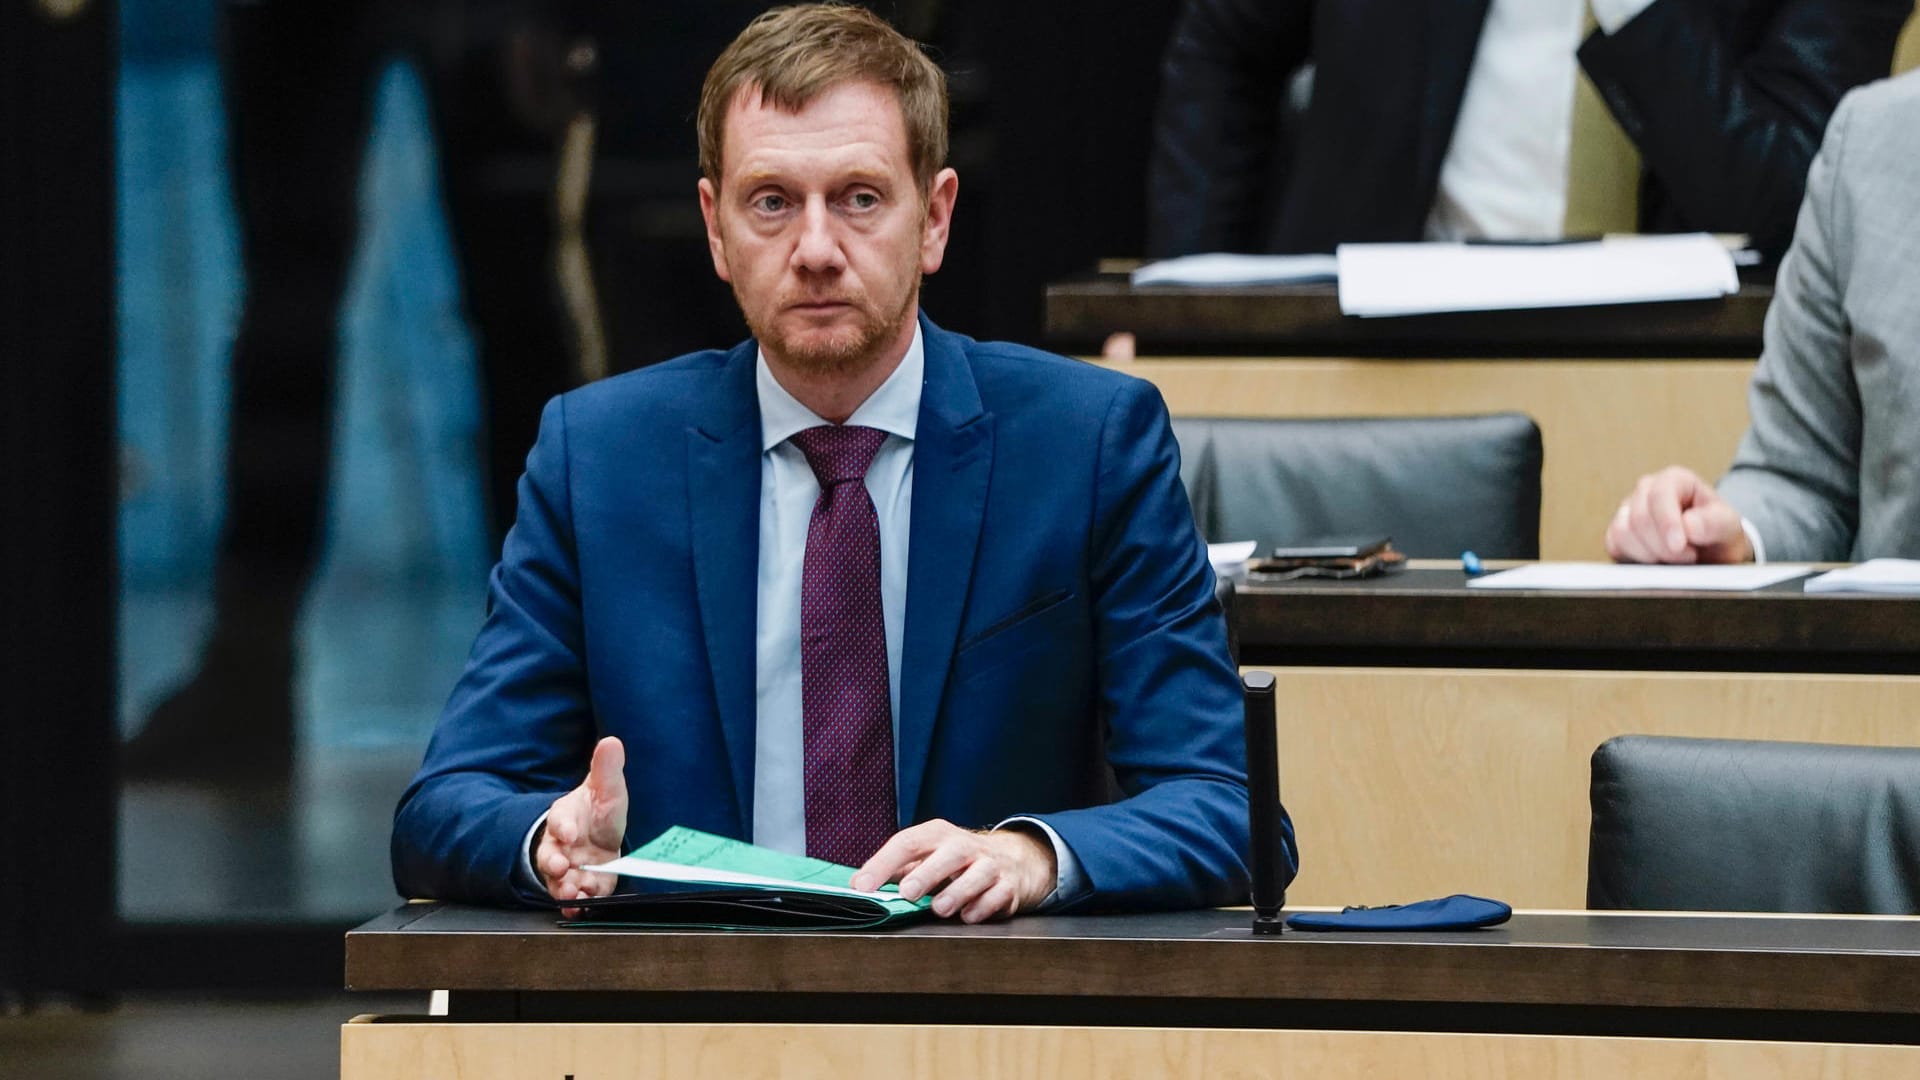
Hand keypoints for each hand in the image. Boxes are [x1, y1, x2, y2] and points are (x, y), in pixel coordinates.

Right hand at [535, 736, 627, 911]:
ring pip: (559, 881)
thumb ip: (606, 770)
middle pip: (550, 856)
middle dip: (553, 863)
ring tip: (572, 894)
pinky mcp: (582, 887)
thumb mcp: (607, 790)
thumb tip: (611, 742)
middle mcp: (562, 846)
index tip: (568, 831)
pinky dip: (576, 905)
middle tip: (560, 867)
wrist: (601, 838)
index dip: (563, 825)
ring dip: (564, 888)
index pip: (560, 819)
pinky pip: (575, 899)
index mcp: (566, 817)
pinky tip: (582, 906)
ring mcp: (570, 869)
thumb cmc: (598, 811)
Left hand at [850, 819, 1057, 922]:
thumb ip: (896, 870)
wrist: (1012, 861)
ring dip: (957, 892)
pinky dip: (983, 907)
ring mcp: (990, 865)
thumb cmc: (957, 862)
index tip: (862, 886)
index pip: (907, 843)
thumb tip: (859, 885)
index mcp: (938, 835)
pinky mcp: (1008, 886)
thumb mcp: (927, 856)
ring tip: (939, 908)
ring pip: (977, 875)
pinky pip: (997, 896)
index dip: (883, 864)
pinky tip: (969, 916)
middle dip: (926, 874)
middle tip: (907, 892)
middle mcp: (964, 846)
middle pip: (947, 855)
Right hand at [1605, 466, 1753, 564]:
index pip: (1660, 494)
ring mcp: (1628, 511)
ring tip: (1675, 560)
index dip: (1667, 522)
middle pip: (1639, 517)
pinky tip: (1657, 562)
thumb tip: (1689, 525)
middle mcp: (1646, 491)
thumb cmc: (1717, 533)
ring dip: (1650, 554)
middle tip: (1688, 557)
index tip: (1680, 546)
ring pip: (1623, 532)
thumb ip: (1715, 523)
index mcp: (1674, 480)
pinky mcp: (1618, 534)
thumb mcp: (1728, 526)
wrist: (1710, 551)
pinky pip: (1614, 545)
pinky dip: (1635, 558)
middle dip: (1663, 545)